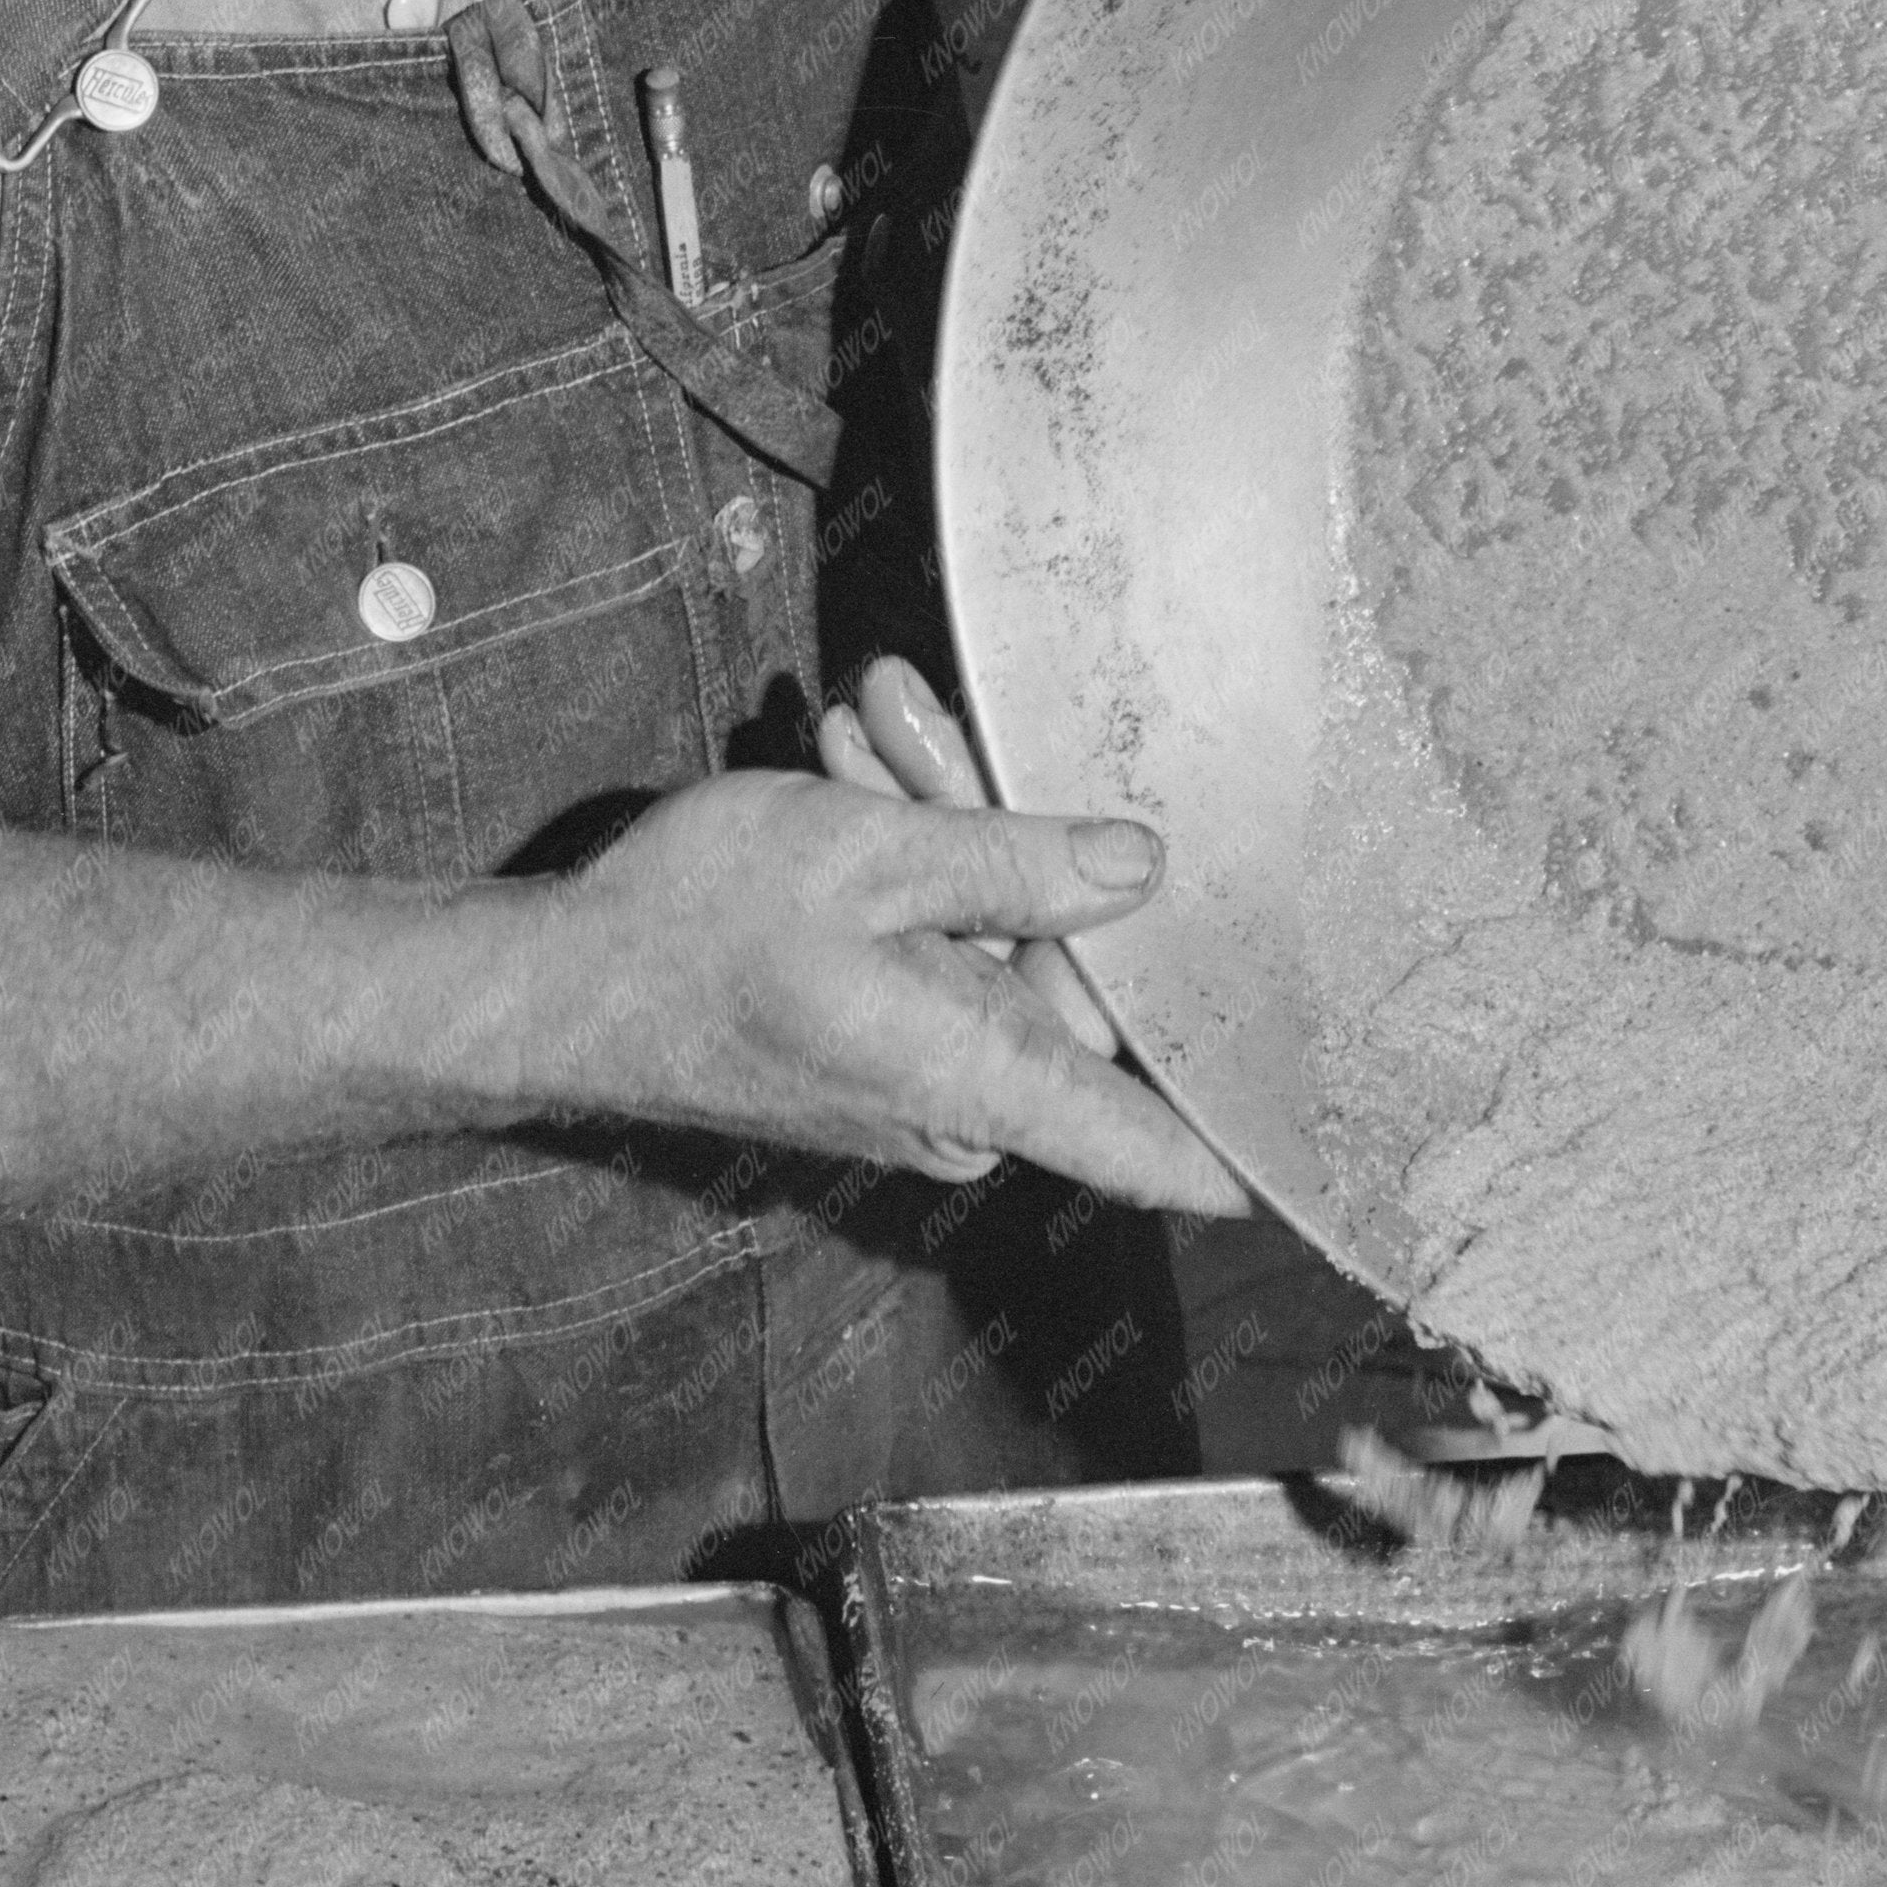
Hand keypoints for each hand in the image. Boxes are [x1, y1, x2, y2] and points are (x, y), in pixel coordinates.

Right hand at [557, 748, 1254, 1217]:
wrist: (554, 991)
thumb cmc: (697, 930)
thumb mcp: (872, 858)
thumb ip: (1021, 864)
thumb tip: (1144, 869)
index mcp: (980, 1075)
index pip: (1146, 1144)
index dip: (1242, 1147)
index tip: (1332, 1159)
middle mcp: (960, 1101)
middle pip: (1052, 970)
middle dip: (995, 837)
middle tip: (904, 728)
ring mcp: (913, 1083)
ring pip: (982, 940)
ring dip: (928, 828)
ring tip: (848, 731)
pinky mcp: (872, 1054)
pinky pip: (928, 957)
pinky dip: (897, 872)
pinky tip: (840, 776)